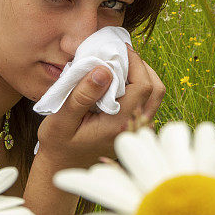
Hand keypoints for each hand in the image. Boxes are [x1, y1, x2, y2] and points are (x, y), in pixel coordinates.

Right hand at [36, 44, 165, 169]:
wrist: (63, 166)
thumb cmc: (58, 143)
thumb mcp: (62, 118)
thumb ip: (83, 95)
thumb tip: (104, 70)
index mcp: (118, 124)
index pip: (143, 86)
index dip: (135, 61)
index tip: (118, 48)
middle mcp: (134, 129)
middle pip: (156, 89)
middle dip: (142, 66)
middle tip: (120, 53)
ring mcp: (136, 131)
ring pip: (155, 97)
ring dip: (143, 75)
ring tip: (121, 64)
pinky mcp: (134, 129)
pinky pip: (147, 103)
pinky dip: (139, 86)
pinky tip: (119, 80)